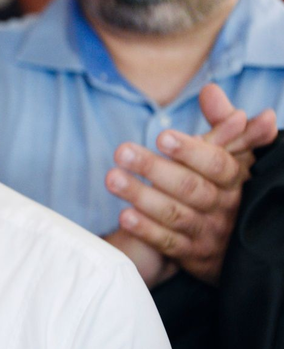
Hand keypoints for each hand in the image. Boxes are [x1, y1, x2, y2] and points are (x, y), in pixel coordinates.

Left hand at [105, 84, 277, 284]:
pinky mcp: (193, 257)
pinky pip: (168, 243)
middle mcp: (224, 207)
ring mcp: (209, 234)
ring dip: (142, 196)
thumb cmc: (220, 185)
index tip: (162, 136)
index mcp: (235, 180)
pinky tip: (124, 216)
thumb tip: (212, 91)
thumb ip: (222, 124)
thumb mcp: (229, 155)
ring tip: (112, 178)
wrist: (224, 239)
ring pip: (175, 215)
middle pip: (190, 188)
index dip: (190, 150)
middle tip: (122, 152)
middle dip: (154, 169)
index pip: (216, 164)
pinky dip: (146, 230)